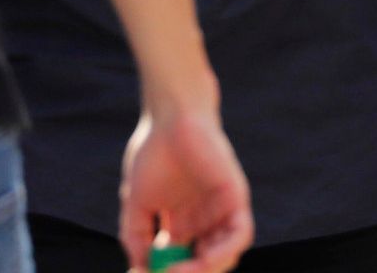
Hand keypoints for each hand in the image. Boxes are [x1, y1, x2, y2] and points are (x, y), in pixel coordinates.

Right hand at [118, 104, 253, 272]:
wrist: (170, 119)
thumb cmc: (152, 154)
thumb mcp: (136, 203)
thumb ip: (136, 236)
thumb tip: (139, 269)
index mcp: (181, 224)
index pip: (181, 264)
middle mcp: (204, 221)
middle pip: (205, 264)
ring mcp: (221, 210)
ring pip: (225, 255)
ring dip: (205, 271)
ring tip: (178, 271)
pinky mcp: (236, 197)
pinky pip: (241, 234)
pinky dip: (224, 253)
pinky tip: (202, 258)